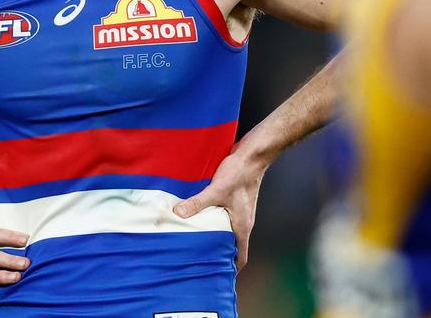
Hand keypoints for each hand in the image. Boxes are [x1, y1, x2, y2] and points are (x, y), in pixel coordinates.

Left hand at [173, 147, 265, 268]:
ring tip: (195, 241)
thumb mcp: (217, 190)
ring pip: (226, 231)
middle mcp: (243, 222)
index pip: (241, 256)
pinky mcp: (233, 201)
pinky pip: (222, 217)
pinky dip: (212, 221)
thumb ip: (198, 202)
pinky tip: (198, 217)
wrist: (252, 155)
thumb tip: (178, 213)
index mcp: (242, 226)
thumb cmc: (240, 173)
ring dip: (214, 236)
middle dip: (217, 254)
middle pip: (232, 246)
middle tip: (199, 260)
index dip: (231, 269)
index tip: (218, 277)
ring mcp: (239, 212)